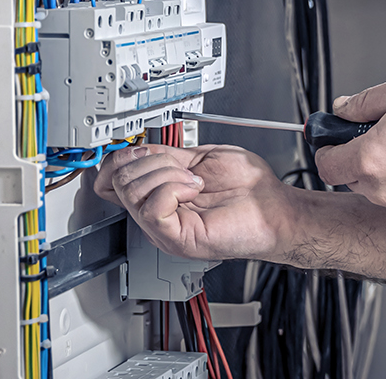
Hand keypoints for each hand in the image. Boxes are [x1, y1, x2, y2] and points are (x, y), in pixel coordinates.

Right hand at [95, 143, 295, 261]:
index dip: (122, 157)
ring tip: (195, 181)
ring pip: (132, 191)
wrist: (274, 208)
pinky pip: (151, 209)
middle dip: (153, 161)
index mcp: (159, 195)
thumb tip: (141, 148)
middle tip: (185, 169)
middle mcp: (156, 213)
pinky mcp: (174, 238)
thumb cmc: (249, 189)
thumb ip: (169, 155)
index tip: (146, 149)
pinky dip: (173, 189)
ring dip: (168, 173)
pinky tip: (194, 190)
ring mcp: (162, 228)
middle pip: (119, 180)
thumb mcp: (202, 159)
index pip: (111, 179)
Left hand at [315, 74, 385, 217]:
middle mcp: (382, 189)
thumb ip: (364, 100)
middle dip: (358, 153)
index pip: (325, 164)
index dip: (326, 147)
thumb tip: (343, 107)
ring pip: (376, 186)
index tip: (335, 136)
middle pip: (350, 176)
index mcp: (370, 159)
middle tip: (381, 130)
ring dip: (383, 165)